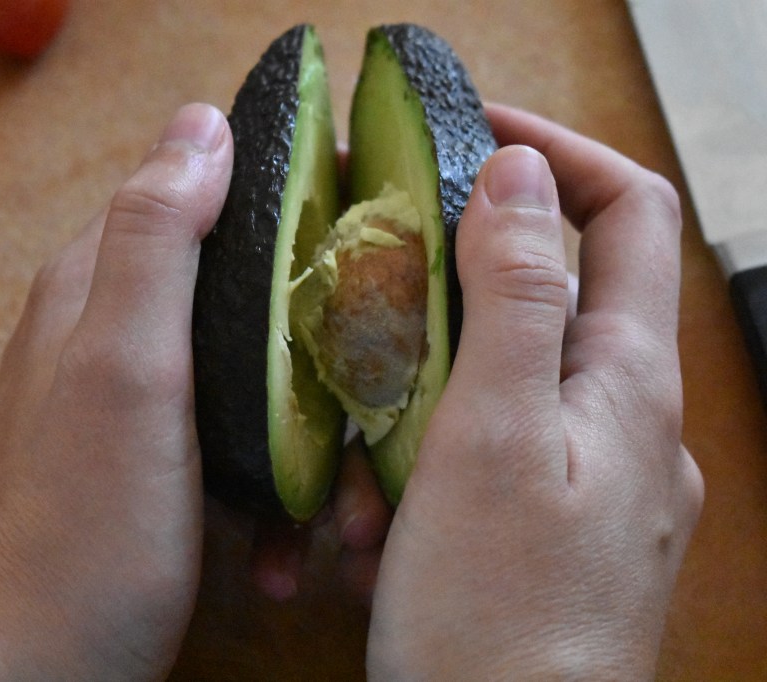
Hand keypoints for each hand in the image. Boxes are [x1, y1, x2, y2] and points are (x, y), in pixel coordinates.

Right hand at [366, 105, 702, 678]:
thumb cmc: (501, 617)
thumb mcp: (492, 434)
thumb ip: (515, 296)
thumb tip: (517, 175)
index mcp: (625, 381)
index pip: (624, 209)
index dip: (554, 154)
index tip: (469, 137)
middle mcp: (622, 421)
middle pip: (541, 301)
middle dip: (443, 312)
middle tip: (372, 341)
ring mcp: (588, 477)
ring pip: (495, 389)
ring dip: (417, 413)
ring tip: (368, 486)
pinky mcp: (546, 524)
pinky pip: (481, 459)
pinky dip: (423, 473)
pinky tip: (378, 531)